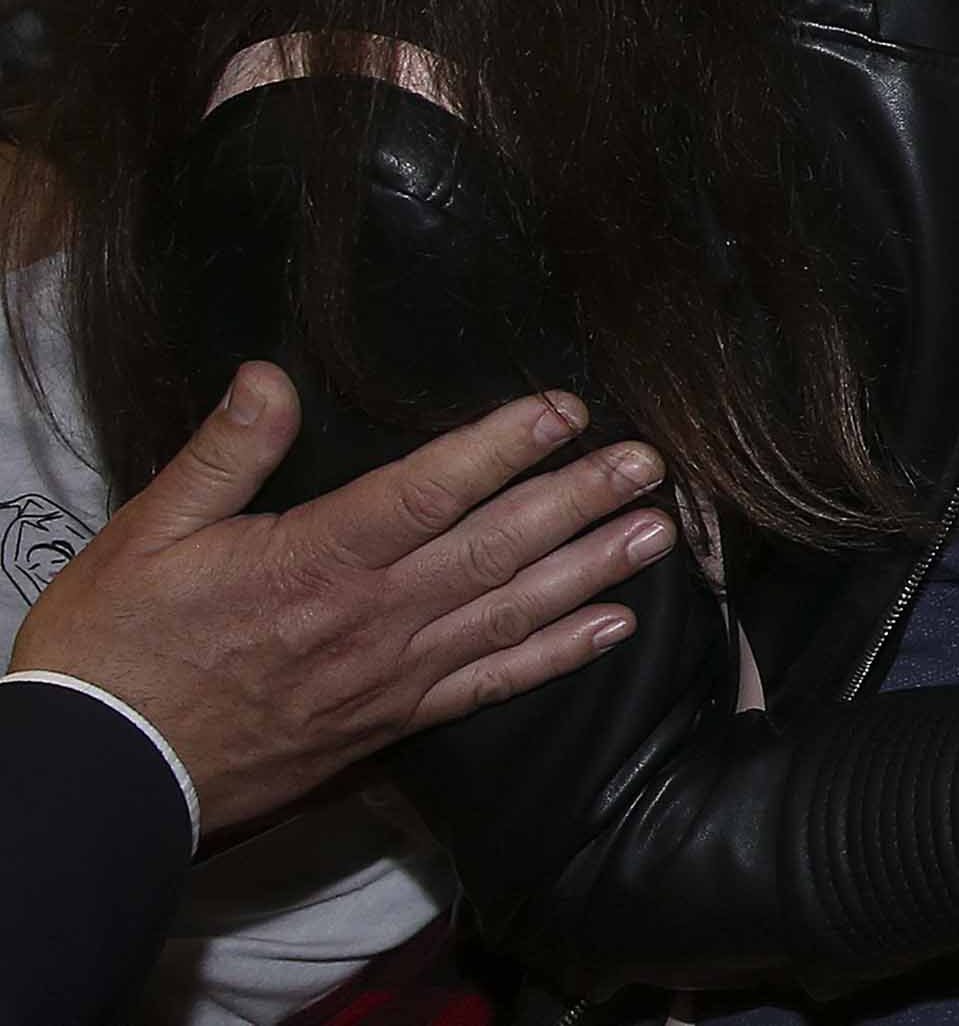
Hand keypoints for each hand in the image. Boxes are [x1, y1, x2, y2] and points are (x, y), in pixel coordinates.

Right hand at [9, 366, 671, 832]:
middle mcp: (371, 618)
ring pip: (511, 613)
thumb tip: (271, 376)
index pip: (430, 490)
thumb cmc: (116, 653)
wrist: (102, 779)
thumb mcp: (147, 535)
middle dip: (578, 499)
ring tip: (659, 531)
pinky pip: (490, 686)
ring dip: (591, 569)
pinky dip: (557, 656)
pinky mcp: (393, 722)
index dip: (504, 446)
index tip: (567, 409)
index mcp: (315, 562)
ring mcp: (390, 675)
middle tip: (650, 464)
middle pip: (495, 548)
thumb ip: (223, 454)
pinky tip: (614, 626)